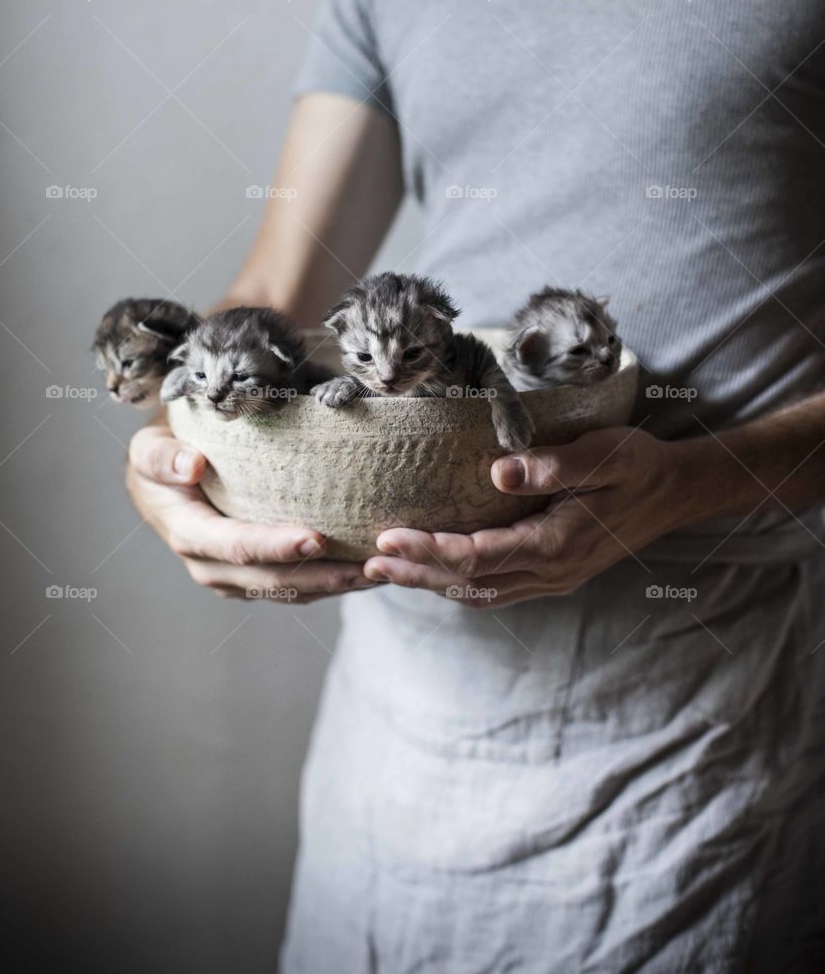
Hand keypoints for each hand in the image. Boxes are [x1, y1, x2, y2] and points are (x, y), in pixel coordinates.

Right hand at [126, 423, 375, 600]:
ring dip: (334, 586)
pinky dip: (329, 583)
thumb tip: (191, 465)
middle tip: (368, 566)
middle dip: (322, 576)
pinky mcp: (252, 577)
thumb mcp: (149, 447)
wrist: (158, 480)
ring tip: (380, 573)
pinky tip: (365, 573)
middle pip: (271, 579)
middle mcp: (210, 566)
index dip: (276, 547)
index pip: (236, 545)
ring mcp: (233, 577)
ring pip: (288, 591)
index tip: (317, 538)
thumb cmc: (161, 455)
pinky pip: (294, 588)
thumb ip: (164, 456)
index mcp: (188, 533)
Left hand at [362, 427, 692, 605]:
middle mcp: (551, 570)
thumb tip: (498, 472)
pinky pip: (495, 589)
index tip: (388, 536)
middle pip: (469, 582)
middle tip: (368, 561)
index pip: (479, 555)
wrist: (675, 492)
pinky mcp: (552, 574)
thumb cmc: (637, 464)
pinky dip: (458, 583)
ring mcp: (553, 579)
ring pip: (479, 592)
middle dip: (415, 572)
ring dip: (431, 582)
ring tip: (387, 567)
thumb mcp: (604, 453)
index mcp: (558, 542)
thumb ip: (553, 464)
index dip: (429, 550)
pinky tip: (434, 570)